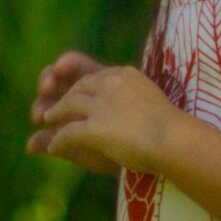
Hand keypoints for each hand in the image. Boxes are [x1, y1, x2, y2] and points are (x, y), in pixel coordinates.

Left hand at [28, 62, 180, 178]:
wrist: (174, 139)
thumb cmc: (172, 125)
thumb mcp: (149, 101)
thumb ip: (133, 97)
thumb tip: (130, 106)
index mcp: (124, 74)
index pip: (94, 74)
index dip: (78, 80)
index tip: (70, 87)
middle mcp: (110, 84)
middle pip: (79, 86)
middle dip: (63, 94)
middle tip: (52, 105)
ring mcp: (101, 105)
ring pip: (69, 104)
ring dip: (55, 112)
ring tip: (46, 119)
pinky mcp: (95, 127)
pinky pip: (70, 132)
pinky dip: (59, 139)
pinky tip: (53, 147)